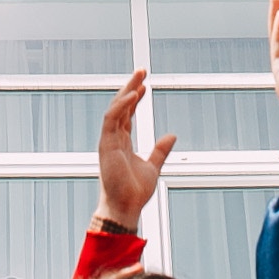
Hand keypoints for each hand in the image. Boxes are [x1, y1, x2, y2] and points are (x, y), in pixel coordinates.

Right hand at [94, 69, 173, 230]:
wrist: (125, 208)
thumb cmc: (134, 192)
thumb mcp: (153, 167)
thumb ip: (160, 151)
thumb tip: (172, 135)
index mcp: (122, 143)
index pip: (127, 114)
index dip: (135, 98)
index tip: (145, 85)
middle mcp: (114, 139)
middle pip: (121, 106)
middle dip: (130, 87)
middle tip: (142, 70)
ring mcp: (108, 141)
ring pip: (115, 108)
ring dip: (126, 90)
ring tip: (139, 76)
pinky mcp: (106, 145)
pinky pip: (111, 119)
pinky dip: (122, 105)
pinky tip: (134, 94)